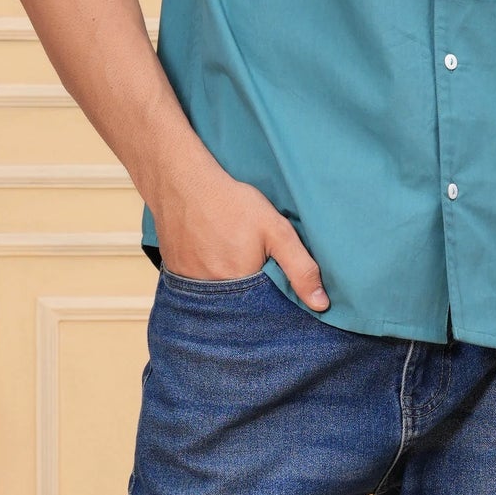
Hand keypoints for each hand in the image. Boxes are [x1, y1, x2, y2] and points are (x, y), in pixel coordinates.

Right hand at [153, 162, 328, 308]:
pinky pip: (196, 289)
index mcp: (240, 286)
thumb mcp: (276, 230)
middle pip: (239, 307)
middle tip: (250, 262)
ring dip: (228, 288)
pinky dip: (207, 280)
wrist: (181, 181)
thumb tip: (320, 305)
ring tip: (231, 258)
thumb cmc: (231, 203)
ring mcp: (189, 286)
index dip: (273, 300)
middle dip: (250, 295)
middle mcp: (211, 294)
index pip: (264, 312)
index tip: (274, 280)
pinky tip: (212, 257)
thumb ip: (300, 268)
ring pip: (217, 299)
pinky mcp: (175, 275)